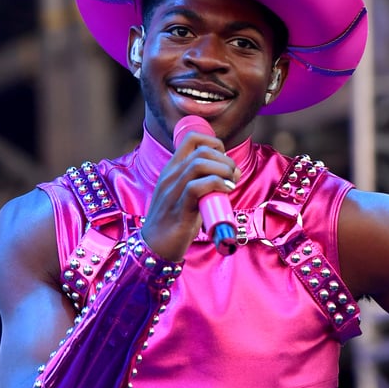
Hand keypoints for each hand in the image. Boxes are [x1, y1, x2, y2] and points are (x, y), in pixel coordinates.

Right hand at [141, 132, 241, 261]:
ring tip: (231, 182)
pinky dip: (217, 184)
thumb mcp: (188, 197)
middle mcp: (170, 176)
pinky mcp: (179, 209)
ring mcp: (173, 191)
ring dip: (223, 170)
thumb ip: (204, 184)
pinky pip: (197, 187)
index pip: (192, 139)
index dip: (214, 142)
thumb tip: (231, 174)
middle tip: (233, 174)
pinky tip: (226, 191)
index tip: (225, 159)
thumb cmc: (174, 224)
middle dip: (224, 159)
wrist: (155, 248)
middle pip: (201, 150)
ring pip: (199, 164)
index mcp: (171, 170)